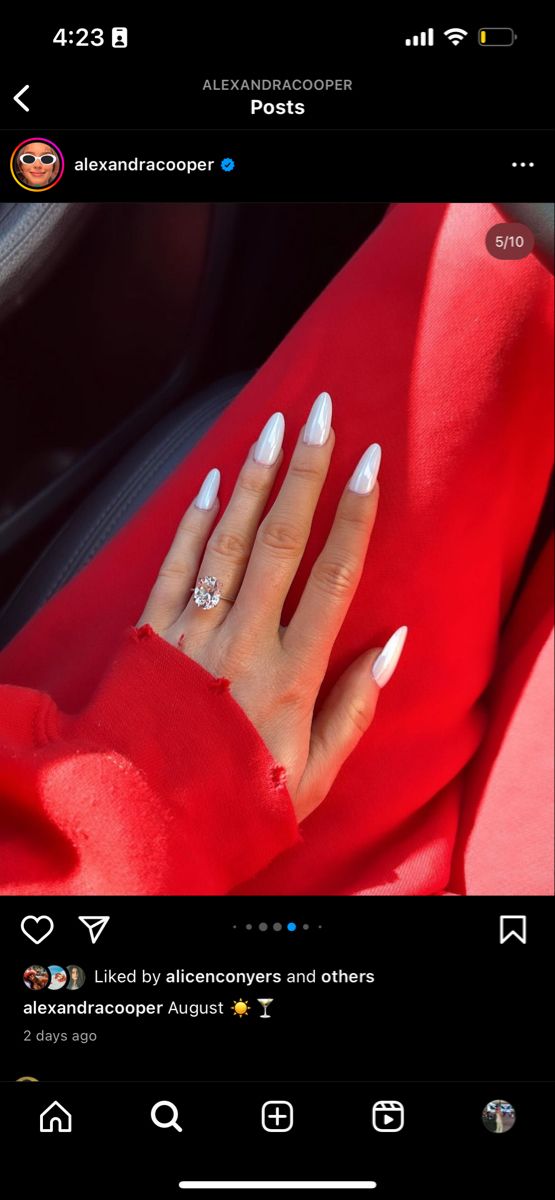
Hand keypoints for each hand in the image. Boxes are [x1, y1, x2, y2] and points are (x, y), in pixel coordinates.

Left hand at [139, 392, 406, 822]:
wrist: (148, 814)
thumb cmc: (240, 797)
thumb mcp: (316, 773)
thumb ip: (356, 708)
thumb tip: (394, 643)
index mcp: (291, 675)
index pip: (332, 578)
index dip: (354, 516)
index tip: (369, 465)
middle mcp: (243, 641)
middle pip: (282, 541)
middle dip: (305, 471)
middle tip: (322, 414)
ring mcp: (194, 632)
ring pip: (230, 541)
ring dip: (255, 480)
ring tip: (275, 426)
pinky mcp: (152, 632)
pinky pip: (175, 564)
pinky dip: (195, 520)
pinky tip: (214, 481)